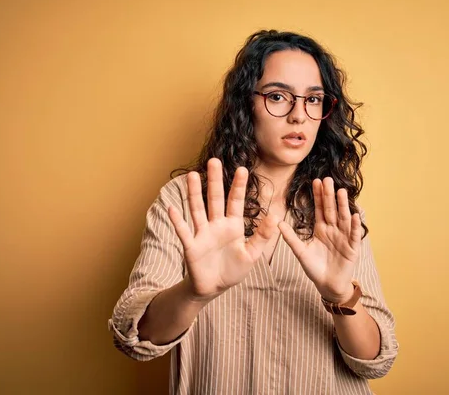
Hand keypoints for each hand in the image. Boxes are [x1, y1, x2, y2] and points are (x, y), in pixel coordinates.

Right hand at [167, 158, 279, 301]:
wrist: (213, 288)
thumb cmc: (233, 270)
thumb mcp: (252, 255)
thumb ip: (262, 236)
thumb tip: (275, 217)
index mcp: (233, 226)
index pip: (236, 202)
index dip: (239, 186)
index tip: (242, 169)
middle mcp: (216, 225)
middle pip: (215, 199)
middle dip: (215, 180)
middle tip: (214, 160)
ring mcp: (202, 234)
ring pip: (198, 209)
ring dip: (194, 193)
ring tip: (192, 175)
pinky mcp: (191, 246)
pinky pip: (184, 232)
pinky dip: (178, 221)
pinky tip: (172, 208)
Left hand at [278, 177, 361, 302]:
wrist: (327, 285)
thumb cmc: (314, 268)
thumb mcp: (300, 252)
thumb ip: (291, 237)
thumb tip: (278, 223)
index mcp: (321, 229)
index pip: (320, 209)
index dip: (318, 196)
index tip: (316, 181)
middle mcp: (333, 230)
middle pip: (331, 209)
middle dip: (330, 195)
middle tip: (328, 179)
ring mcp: (344, 237)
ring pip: (343, 218)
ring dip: (343, 205)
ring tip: (341, 192)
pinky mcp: (352, 248)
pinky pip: (353, 235)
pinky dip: (354, 225)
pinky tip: (354, 214)